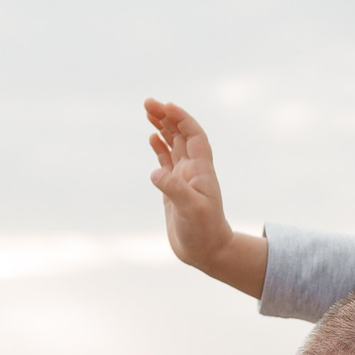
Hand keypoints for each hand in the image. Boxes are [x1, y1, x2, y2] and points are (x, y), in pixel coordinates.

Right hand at [145, 98, 267, 294]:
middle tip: (147, 102)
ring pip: (172, 144)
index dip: (181, 118)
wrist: (207, 252)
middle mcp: (193, 170)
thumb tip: (155, 172)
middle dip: (166, 117)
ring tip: (148, 112)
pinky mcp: (173, 188)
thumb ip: (174, 189)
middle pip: (180, 134)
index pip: (193, 135)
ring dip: (162, 127)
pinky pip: (166, 161)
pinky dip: (159, 147)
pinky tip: (151, 137)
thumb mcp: (190, 210)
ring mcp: (183, 178)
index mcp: (201, 170)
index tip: (165, 106)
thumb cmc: (204, 231)